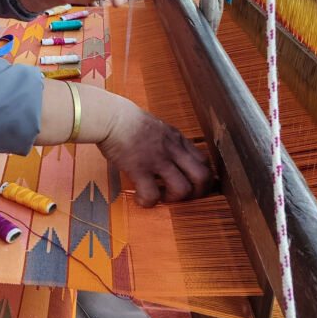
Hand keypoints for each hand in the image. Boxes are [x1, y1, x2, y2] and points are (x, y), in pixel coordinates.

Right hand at [97, 100, 212, 206]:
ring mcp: (158, 160)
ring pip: (182, 189)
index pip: (204, 162)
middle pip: (202, 177)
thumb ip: (168, 142)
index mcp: (178, 140)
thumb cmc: (129, 121)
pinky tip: (140, 197)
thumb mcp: (158, 128)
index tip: (191, 185)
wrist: (111, 116)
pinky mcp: (139, 169)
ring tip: (161, 197)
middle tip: (183, 198)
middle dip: (197, 193)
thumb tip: (169, 156)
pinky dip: (147, 201)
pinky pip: (151, 194)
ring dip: (174, 199)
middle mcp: (173, 150)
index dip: (202, 178)